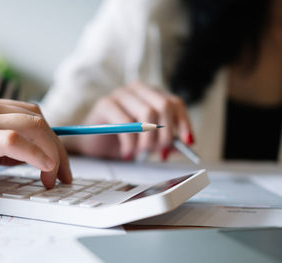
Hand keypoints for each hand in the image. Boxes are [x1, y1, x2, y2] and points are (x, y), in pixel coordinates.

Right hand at [0, 93, 71, 200]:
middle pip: (37, 118)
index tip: (60, 163)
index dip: (52, 138)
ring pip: (31, 125)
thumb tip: (29, 156)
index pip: (31, 113)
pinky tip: (44, 166)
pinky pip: (11, 139)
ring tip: (53, 177)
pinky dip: (34, 153)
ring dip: (51, 153)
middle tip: (63, 174)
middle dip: (58, 147)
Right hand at [65, 81, 193, 159]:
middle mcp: (137, 89)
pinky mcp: (105, 104)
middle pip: (163, 106)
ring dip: (147, 140)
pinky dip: (131, 143)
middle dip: (165, 134)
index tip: (188, 142)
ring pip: (147, 113)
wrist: (93, 145)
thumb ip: (167, 141)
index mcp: (150, 93)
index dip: (183, 123)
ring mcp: (120, 94)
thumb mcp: (149, 141)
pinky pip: (126, 123)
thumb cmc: (121, 140)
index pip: (174, 103)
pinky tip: (127, 152)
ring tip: (140, 153)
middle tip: (159, 151)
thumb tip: (187, 143)